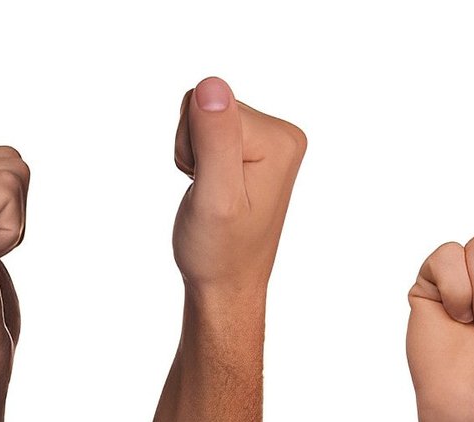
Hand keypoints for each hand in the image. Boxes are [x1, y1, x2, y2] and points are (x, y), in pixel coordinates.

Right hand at [126, 77, 298, 421]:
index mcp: (281, 139)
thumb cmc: (220, 251)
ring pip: (199, 118)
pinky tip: (211, 190)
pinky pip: (202, 131)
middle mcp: (281, 134)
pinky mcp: (249, 150)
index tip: (210, 186)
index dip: (192, 146)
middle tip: (208, 192)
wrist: (225, 286)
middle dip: (193, 149)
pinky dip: (195, 160)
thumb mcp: (216, 196)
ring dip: (193, 156)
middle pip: (205, 105)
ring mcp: (267, 142)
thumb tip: (212, 84)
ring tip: (210, 194)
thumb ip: (216, 139)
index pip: (208, 106)